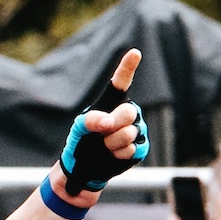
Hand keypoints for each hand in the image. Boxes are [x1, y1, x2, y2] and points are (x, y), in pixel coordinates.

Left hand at [56, 50, 147, 198]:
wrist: (83, 166)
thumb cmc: (82, 141)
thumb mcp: (80, 128)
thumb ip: (92, 120)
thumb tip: (108, 123)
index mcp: (112, 103)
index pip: (121, 82)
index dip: (127, 68)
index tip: (134, 53)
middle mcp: (128, 113)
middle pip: (127, 113)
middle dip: (111, 125)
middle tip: (101, 133)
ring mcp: (137, 129)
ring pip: (128, 133)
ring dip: (110, 143)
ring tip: (104, 146)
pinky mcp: (140, 147)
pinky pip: (130, 149)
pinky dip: (117, 154)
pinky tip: (112, 155)